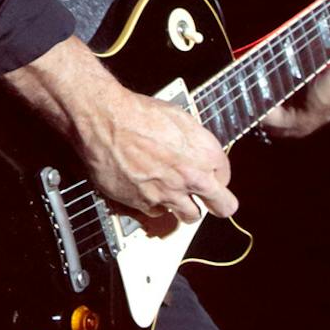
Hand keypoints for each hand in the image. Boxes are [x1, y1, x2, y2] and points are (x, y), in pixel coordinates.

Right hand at [6, 36, 236, 226]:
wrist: (103, 120)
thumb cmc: (136, 113)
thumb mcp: (178, 116)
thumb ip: (195, 141)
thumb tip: (198, 151)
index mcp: (204, 153)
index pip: (226, 177)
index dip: (216, 175)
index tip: (208, 174)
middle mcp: (192, 177)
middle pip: (223, 206)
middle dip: (218, 204)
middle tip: (211, 201)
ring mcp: (168, 194)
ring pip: (190, 216)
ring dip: (185, 207)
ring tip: (174, 196)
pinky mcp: (144, 203)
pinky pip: (157, 212)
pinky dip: (154, 204)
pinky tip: (146, 189)